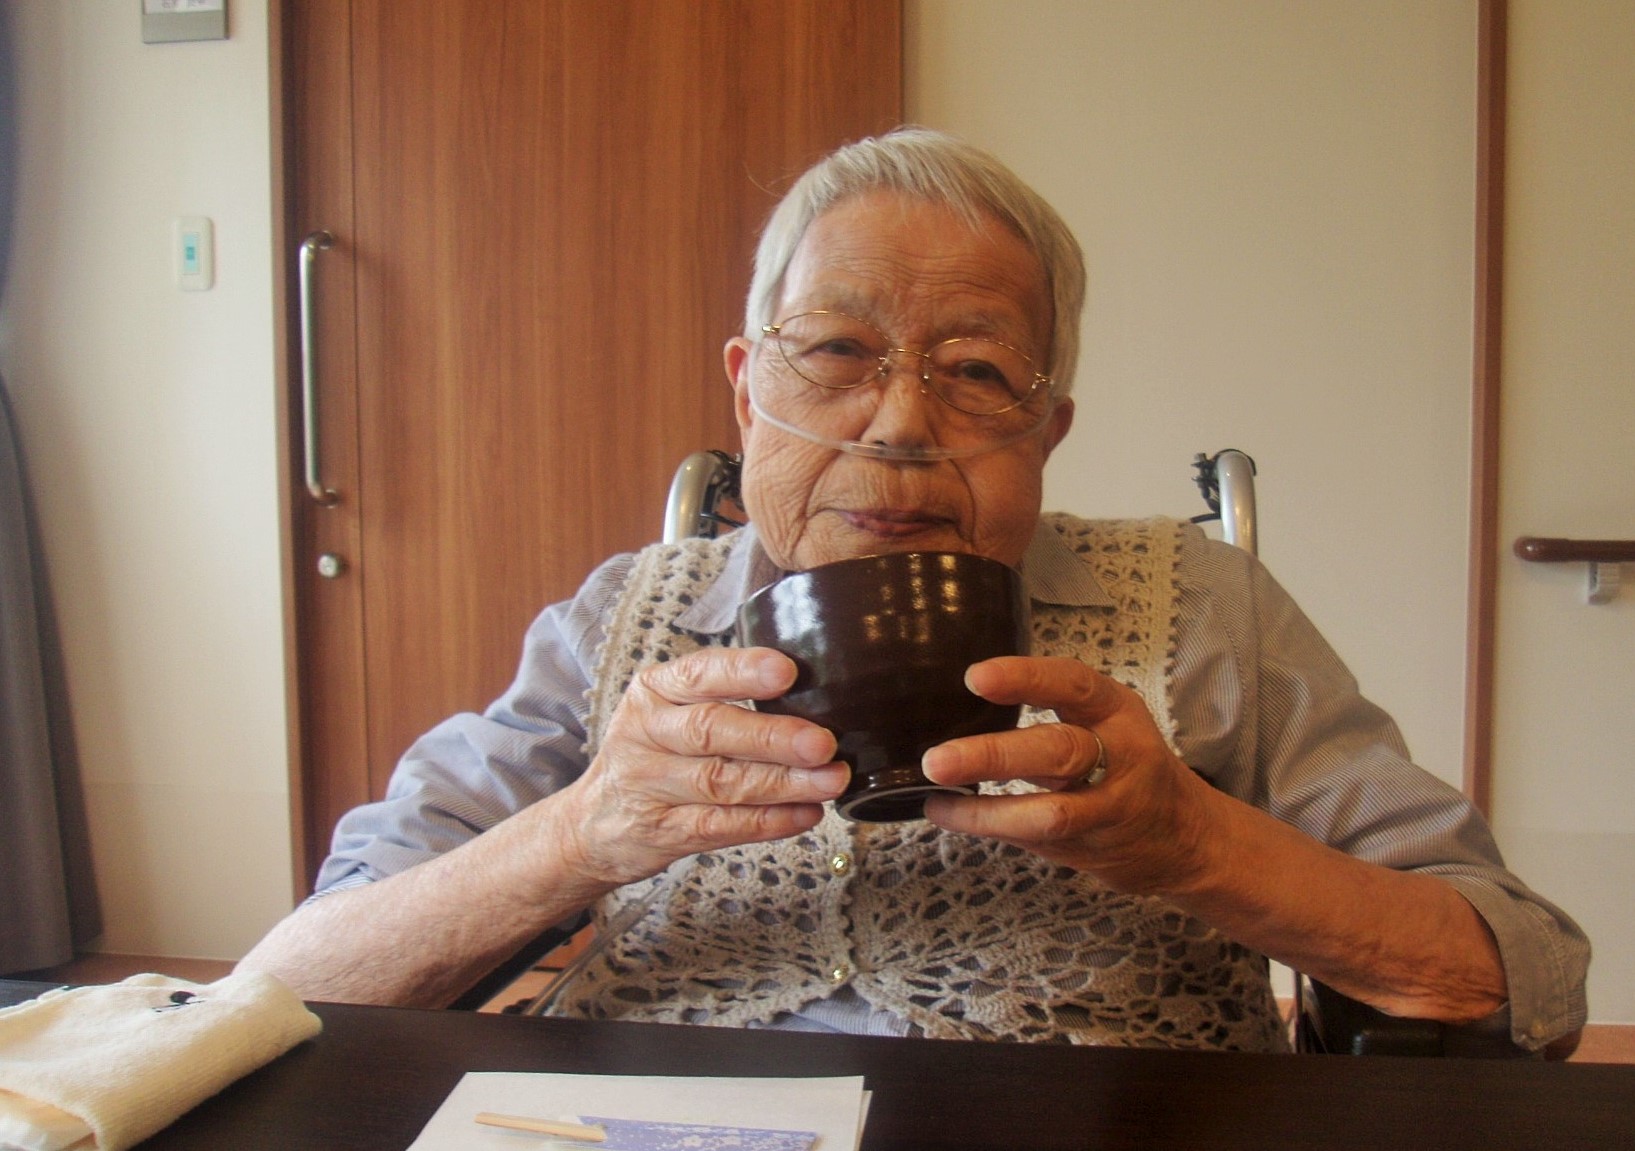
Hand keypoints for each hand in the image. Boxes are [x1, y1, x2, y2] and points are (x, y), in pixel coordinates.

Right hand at [554, 646, 846, 888]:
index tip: (786, 671)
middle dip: (772, 737)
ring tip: (830, 780)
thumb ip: (721, 696)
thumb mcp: (667, 710)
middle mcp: (646, 733)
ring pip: (722, 783)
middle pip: (710, 731)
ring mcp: (650, 786)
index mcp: (653, 691)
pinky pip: (722, 827)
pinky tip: (806, 814)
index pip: (698, 674)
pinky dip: (769, 822)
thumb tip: (812, 692)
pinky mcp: (663, 831)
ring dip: (784, 784)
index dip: (742, 672)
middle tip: (822, 742)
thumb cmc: (651, 754)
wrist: (593, 823)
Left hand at [920, 655, 1217, 895]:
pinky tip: (945, 812)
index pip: (1073, 686)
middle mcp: (1118, 757)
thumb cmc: (1128, 760)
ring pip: (1049, 812)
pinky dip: (985, 826)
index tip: (975, 677)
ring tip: (935, 793)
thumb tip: (962, 694)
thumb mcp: (1106, 718)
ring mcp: (1106, 808)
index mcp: (1116, 711)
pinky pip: (1032, 839)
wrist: (1187, 837)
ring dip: (985, 809)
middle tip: (937, 759)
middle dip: (995, 755)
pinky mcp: (1089, 848)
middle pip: (1058, 752)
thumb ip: (1054, 705)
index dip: (1026, 679)